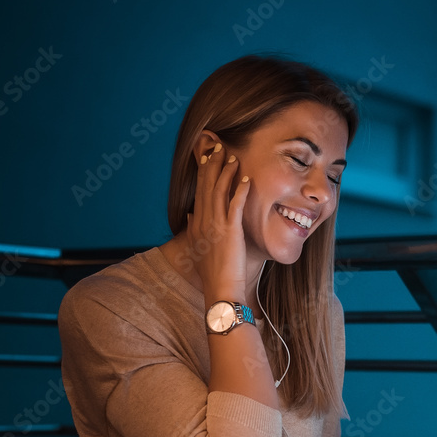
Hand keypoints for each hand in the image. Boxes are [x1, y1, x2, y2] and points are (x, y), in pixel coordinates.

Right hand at [186, 132, 250, 302]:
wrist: (220, 289)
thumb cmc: (213, 272)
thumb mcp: (199, 247)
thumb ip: (194, 227)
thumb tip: (190, 213)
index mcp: (196, 224)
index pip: (199, 191)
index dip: (203, 172)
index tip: (207, 157)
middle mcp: (203, 221)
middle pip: (206, 186)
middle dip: (211, 164)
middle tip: (217, 146)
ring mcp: (215, 226)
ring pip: (218, 192)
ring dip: (225, 172)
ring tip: (232, 156)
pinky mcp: (229, 232)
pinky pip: (234, 206)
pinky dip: (239, 191)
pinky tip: (246, 178)